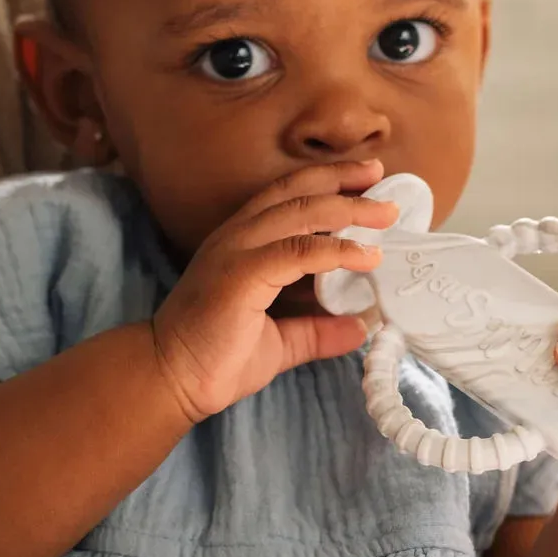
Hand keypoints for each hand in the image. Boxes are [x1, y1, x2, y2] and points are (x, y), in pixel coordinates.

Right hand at [150, 160, 396, 423]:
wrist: (171, 381)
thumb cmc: (216, 359)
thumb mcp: (279, 342)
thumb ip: (315, 331)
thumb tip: (358, 329)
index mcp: (242, 241)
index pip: (288, 196)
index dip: (327, 182)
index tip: (366, 179)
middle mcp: (238, 236)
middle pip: (297, 191)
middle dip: (342, 180)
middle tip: (380, 176)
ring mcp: (237, 251)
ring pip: (301, 213)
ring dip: (348, 209)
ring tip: (386, 213)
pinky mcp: (241, 275)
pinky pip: (298, 252)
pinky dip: (337, 250)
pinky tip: (367, 256)